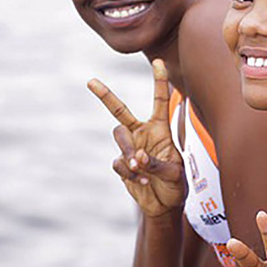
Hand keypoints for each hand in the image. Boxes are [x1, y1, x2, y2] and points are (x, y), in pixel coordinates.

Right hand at [88, 59, 185, 216]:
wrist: (163, 205)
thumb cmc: (175, 185)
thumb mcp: (174, 174)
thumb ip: (156, 164)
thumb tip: (136, 158)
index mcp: (160, 129)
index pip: (159, 100)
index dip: (159, 80)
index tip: (158, 61)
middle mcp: (142, 134)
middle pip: (120, 111)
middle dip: (105, 95)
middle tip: (91, 81)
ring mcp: (129, 148)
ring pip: (118, 137)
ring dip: (127, 151)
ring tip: (139, 168)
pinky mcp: (121, 164)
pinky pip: (118, 162)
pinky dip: (128, 172)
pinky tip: (141, 180)